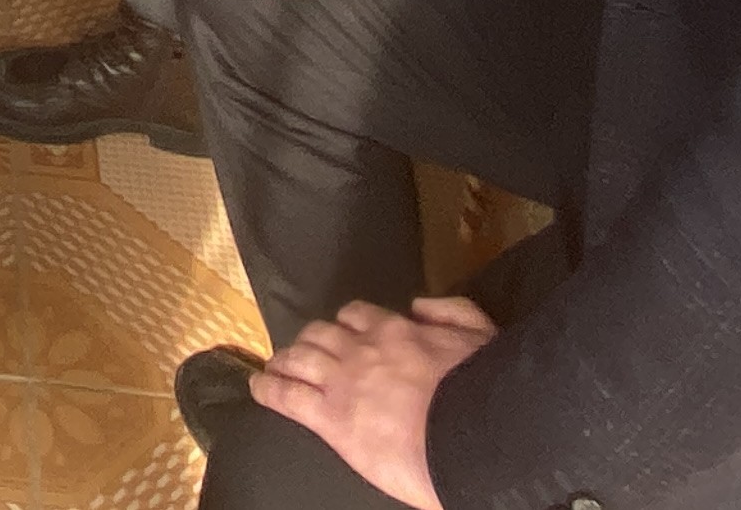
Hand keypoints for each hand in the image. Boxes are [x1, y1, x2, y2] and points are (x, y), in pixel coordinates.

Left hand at [251, 296, 496, 509]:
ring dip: (286, 360)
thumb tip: (418, 306)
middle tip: (304, 350)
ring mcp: (341, 382)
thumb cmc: (483, 389)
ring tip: (276, 366)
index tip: (344, 331)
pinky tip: (257, 388)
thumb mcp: (479, 334)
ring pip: (299, 359)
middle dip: (310, 339)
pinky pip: (287, 397)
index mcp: (396, 331)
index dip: (347, 323)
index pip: (359, 316)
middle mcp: (362, 350)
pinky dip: (268, 389)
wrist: (470, 434)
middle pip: (321, 333)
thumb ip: (450, 311)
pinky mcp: (330, 418)